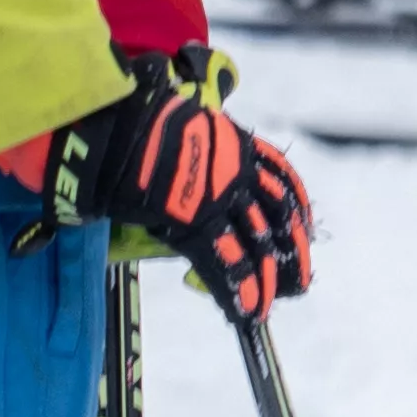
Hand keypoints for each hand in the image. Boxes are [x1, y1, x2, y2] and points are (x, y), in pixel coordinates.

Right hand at [18, 52, 314, 312]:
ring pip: (256, 243)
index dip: (294, 206)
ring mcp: (220, 196)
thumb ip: (183, 123)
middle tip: (299, 278)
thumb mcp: (173, 111)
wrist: (114, 124)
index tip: (302, 223)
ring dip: (265, 279)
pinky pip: (224, 262)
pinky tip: (245, 312)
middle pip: (278, 215)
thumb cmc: (131, 113)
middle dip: (290, 250)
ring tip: (270, 306)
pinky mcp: (197, 222)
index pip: (279, 176)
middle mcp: (236, 169)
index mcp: (233, 141)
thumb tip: (164, 104)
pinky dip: (236, 290)